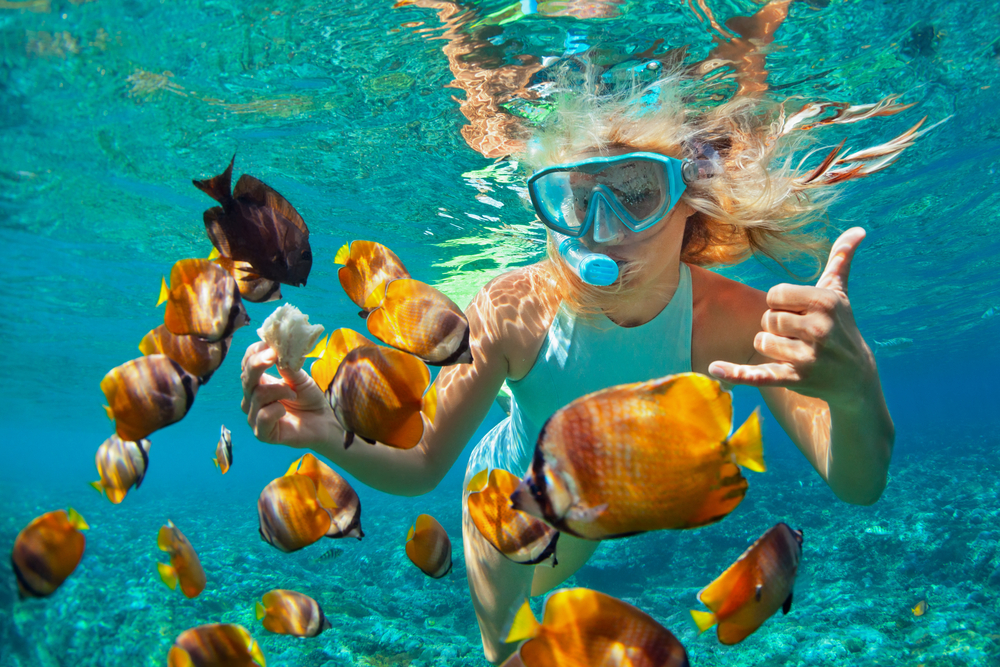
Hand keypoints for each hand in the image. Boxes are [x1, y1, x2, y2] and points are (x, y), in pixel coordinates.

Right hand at [241, 341, 338, 447]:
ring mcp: (255, 417)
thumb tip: (276, 348)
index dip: (255, 353)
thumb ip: (286, 365)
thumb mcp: (299, 378)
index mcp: (258, 383)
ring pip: (257, 395)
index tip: (270, 344)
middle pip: (246, 378)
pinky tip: (285, 410)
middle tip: (273, 355)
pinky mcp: (262, 433)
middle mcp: (251, 399)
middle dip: (258, 363)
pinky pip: (262, 416)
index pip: (247, 364)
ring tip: (294, 393)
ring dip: (279, 390)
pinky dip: (276, 410)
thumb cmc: (310, 399)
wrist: (324, 422)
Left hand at [708, 227, 875, 405]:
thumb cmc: (841, 327)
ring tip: (796, 351)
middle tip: (799, 335)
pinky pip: (759, 374)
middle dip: (776, 327)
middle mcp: (819, 328)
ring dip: (771, 347)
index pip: (774, 295)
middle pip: (767, 319)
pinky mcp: (796, 379)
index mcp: (825, 302)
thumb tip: (858, 229)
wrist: (856, 377)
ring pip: (761, 341)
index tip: (799, 313)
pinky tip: (714, 369)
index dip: (780, 304)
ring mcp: (808, 356)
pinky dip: (736, 374)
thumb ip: (841, 260)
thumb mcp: (840, 293)